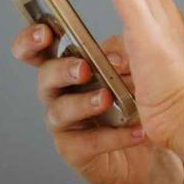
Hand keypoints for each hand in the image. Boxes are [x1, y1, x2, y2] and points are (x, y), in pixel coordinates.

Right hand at [12, 23, 183, 183]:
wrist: (152, 146)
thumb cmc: (135, 102)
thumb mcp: (135, 70)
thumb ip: (123, 55)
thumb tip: (113, 57)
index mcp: (68, 66)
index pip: (38, 49)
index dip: (31, 40)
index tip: (44, 33)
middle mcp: (60, 92)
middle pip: (45, 76)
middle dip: (61, 70)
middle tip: (83, 69)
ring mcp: (64, 123)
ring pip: (60, 110)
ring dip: (83, 103)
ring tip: (107, 99)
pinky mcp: (74, 150)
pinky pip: (87, 142)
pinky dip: (112, 136)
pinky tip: (136, 130)